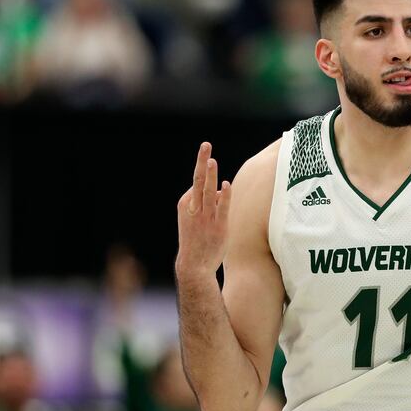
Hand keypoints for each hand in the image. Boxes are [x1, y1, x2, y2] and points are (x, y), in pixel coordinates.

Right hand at [175, 142, 231, 277]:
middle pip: (198, 180)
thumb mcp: (194, 218)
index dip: (207, 178)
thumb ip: (206, 203)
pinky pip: (221, 208)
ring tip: (211, 159)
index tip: (212, 173)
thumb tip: (220, 189)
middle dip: (201, 161)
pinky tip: (225, 185)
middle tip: (205, 144)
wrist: (194, 266)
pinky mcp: (218, 226)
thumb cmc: (196, 240)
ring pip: (208, 191)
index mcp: (185, 204)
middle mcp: (193, 208)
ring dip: (209, 175)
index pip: (198, 184)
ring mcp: (205, 217)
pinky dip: (223, 196)